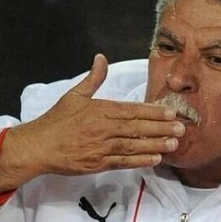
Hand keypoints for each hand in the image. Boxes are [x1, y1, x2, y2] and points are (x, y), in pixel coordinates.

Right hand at [0, 54, 183, 194]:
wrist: (39, 146)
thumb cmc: (56, 120)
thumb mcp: (74, 95)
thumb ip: (93, 78)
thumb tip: (101, 58)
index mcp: (100, 110)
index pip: (132, 110)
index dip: (153, 112)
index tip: (171, 112)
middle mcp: (103, 128)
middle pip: (137, 128)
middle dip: (161, 128)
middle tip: (182, 128)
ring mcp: (101, 147)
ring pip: (134, 145)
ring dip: (156, 144)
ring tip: (174, 143)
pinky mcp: (98, 163)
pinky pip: (124, 162)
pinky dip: (140, 160)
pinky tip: (155, 158)